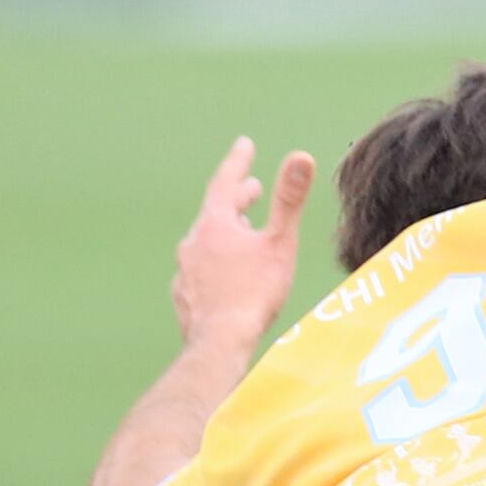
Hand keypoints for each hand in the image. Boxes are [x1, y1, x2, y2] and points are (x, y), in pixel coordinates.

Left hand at [173, 136, 313, 349]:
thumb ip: (289, 199)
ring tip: (243, 233)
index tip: (245, 145)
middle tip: (252, 189)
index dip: (237, 162)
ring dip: (225, 232)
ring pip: (207, 242)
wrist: (221, 341)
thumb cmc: (254, 291)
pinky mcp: (185, 295)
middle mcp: (193, 242)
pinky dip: (216, 262)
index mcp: (215, 225)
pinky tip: (226, 275)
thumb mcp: (279, 242)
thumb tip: (301, 156)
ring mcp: (185, 270)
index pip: (224, 182)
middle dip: (236, 199)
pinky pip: (200, 269)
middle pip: (216, 213)